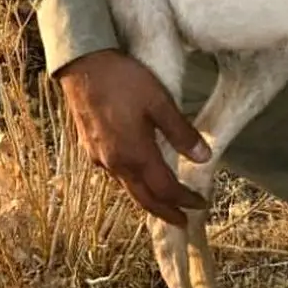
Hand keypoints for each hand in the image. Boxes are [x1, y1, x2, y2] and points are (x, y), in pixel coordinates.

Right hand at [57, 48, 211, 225]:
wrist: (82, 65)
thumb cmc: (124, 80)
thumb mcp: (160, 102)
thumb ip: (182, 132)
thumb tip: (204, 157)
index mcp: (135, 155)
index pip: (165, 189)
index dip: (185, 200)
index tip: (201, 205)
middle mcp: (115, 164)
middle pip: (144, 198)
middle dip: (166, 212)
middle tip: (183, 221)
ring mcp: (99, 157)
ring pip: (128, 187)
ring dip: (148, 198)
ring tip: (165, 201)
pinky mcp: (90, 148)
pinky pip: (116, 174)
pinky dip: (133, 182)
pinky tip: (139, 174)